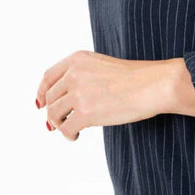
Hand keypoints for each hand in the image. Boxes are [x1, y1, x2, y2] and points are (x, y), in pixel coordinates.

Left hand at [35, 50, 175, 141]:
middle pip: (50, 98)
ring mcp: (79, 93)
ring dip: (60, 124)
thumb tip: (65, 100)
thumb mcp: (102, 66)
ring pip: (54, 114)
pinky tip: (77, 135)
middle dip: (52, 112)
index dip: (42, 92)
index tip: (41, 104)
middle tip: (59, 123)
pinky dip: (68, 135)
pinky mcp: (85, 113)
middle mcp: (74, 74)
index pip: (48, 77)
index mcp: (77, 59)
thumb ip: (82, 76)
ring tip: (72, 129)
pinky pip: (66, 128)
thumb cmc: (136, 78)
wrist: (154, 85)